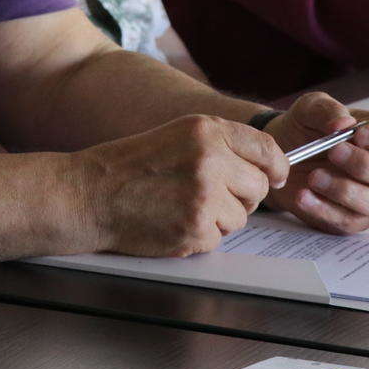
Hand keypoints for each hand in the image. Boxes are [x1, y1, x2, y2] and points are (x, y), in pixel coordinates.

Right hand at [74, 114, 287, 256]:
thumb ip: (223, 144)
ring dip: (218, 219)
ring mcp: (204, 196)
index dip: (276, 167)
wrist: (92, 194)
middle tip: (209, 195)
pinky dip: (199, 236)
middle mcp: (210, 159)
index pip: (267, 149)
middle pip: (259, 188)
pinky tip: (173, 221)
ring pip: (240, 217)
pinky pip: (218, 239)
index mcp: (208, 130)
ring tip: (182, 206)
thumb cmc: (133, 165)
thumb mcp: (180, 135)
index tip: (276, 177)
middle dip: (242, 197)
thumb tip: (271, 166)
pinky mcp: (195, 228)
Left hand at [261, 92, 368, 234]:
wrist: (283, 154)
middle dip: (366, 166)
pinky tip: (304, 195)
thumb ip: (327, 110)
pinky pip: (351, 222)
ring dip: (346, 191)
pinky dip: (325, 209)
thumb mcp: (311, 108)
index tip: (358, 135)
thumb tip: (343, 123)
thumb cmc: (307, 127)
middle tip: (333, 153)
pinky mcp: (355, 219)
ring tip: (314, 176)